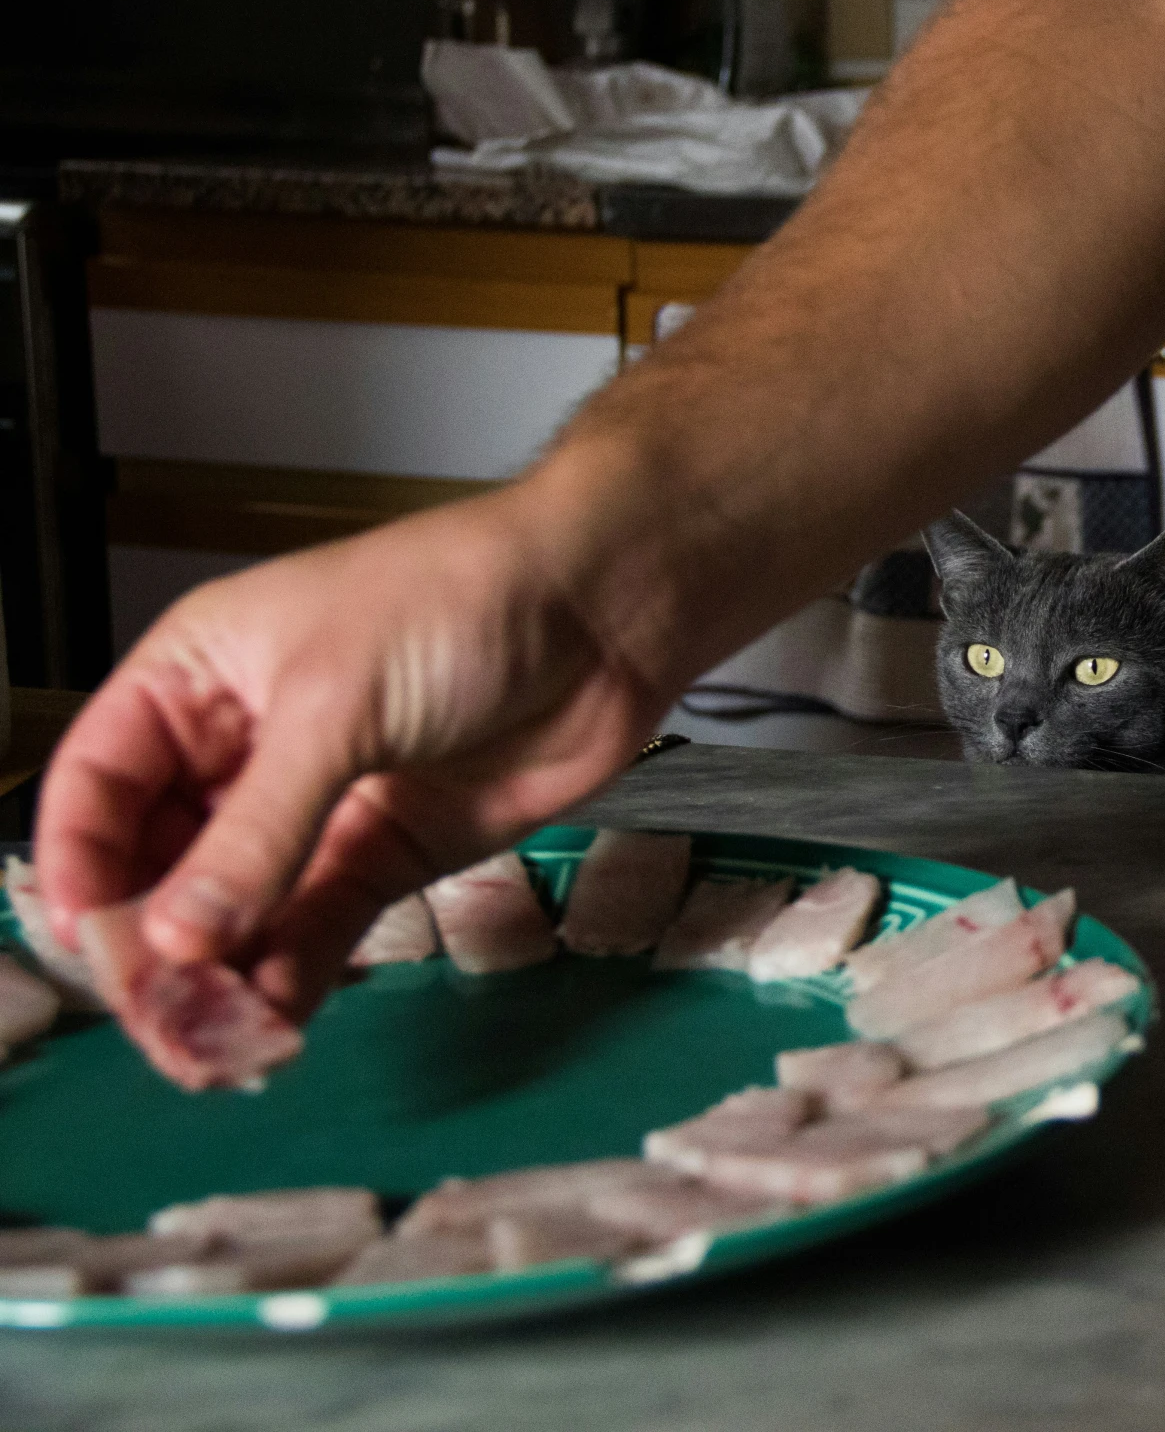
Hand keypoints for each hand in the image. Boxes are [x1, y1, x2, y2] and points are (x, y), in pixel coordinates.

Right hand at [32, 480, 670, 1022]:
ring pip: (238, 911)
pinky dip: (293, 975)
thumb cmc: (463, 600)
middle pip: (160, 866)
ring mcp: (318, 806)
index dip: (81, 866)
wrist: (603, 614)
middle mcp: (247, 747)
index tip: (87, 942)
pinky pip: (319, 926)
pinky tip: (273, 1022)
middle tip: (162, 1016)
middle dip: (152, 946)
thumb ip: (259, 830)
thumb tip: (180, 936)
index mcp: (199, 678)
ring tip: (212, 1044)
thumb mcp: (336, 704)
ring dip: (221, 978)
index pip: (99, 786)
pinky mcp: (389, 850)